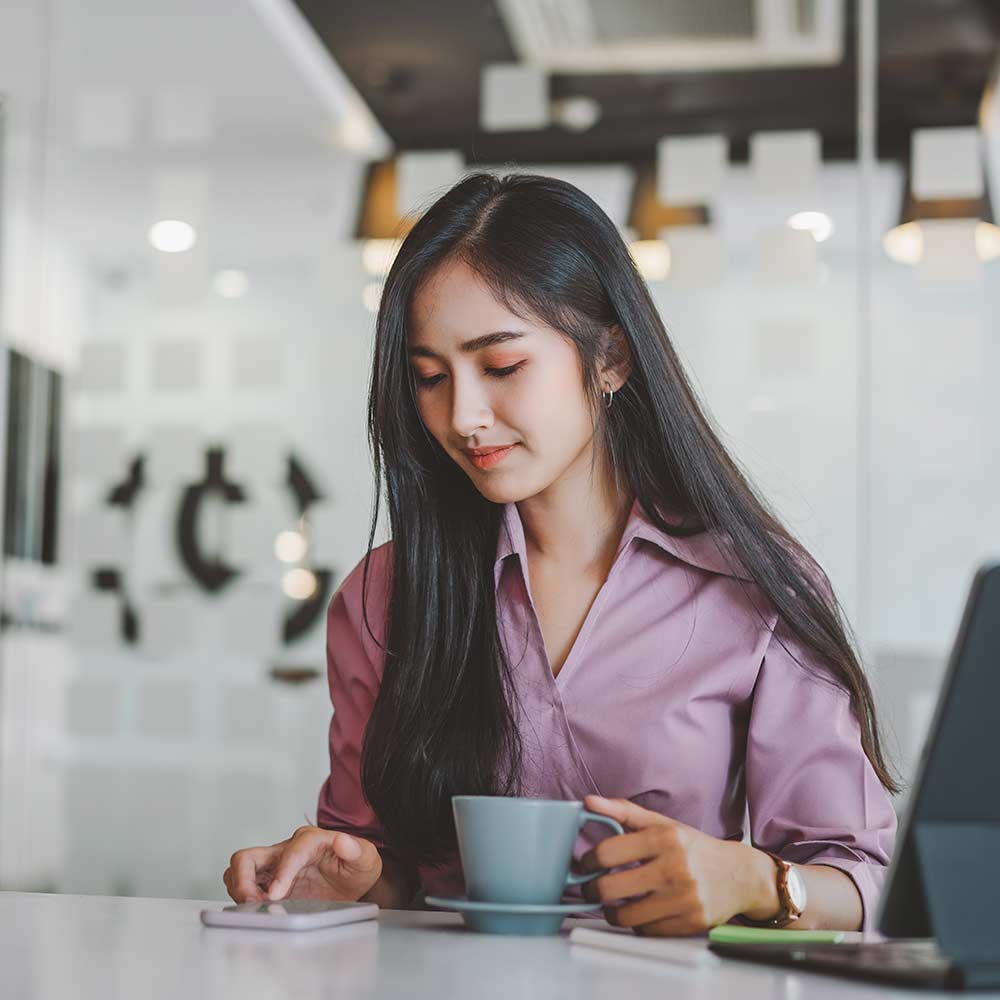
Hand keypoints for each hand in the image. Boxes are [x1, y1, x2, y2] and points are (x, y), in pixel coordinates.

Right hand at [224, 826, 382, 902]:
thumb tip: (342, 840)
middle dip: (243, 881)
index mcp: (311, 841)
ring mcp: (275, 866)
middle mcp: (287, 850)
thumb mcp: (366, 859)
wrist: (352, 879)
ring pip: (240, 870)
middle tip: (254, 904)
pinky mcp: (269, 883)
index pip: (290, 851)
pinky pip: (244, 886)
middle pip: (248, 856)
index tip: (275, 894)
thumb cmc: (357, 866)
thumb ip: (356, 850)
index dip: (281, 872)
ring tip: (256, 910)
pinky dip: (243, 899)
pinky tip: (259, 912)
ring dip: (240, 891)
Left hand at [579, 795, 767, 936]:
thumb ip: (624, 812)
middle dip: (592, 890)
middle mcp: (674, 867)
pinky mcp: (690, 923)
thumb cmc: (694, 847)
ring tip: (610, 904)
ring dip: (610, 912)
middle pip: (612, 887)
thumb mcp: (662, 824)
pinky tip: (638, 912)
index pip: (608, 851)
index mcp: (664, 838)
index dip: (588, 860)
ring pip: (626, 915)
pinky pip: (647, 930)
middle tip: (590, 888)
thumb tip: (588, 802)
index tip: (585, 864)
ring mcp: (683, 898)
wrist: (740, 875)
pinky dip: (636, 924)